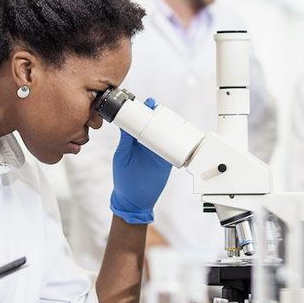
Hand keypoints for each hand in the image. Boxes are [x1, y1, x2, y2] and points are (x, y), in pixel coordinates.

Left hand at [110, 98, 171, 224]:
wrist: (134, 199)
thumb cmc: (124, 177)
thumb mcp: (122, 156)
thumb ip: (126, 141)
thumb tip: (125, 123)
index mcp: (134, 140)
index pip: (140, 122)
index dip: (144, 112)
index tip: (147, 103)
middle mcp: (147, 144)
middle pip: (155, 125)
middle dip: (158, 116)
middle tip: (159, 107)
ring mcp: (158, 152)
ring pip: (166, 134)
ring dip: (169, 126)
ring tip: (171, 117)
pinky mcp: (167, 160)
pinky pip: (175, 148)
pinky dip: (179, 141)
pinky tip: (181, 133)